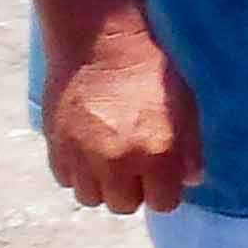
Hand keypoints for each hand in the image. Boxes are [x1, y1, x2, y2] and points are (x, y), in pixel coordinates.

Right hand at [41, 16, 203, 213]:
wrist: (101, 41)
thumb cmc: (150, 69)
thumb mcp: (185, 106)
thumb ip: (190, 148)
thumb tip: (190, 181)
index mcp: (157, 154)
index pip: (163, 204)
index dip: (164, 191)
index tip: (161, 176)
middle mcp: (118, 163)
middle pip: (124, 205)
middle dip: (132, 189)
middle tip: (133, 165)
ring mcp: (82, 157)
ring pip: (91, 198)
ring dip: (101, 184)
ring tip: (107, 159)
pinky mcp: (56, 146)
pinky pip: (66, 179)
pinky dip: (76, 171)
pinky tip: (86, 149)